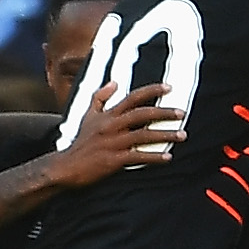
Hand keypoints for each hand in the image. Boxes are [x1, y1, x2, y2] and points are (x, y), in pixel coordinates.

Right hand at [53, 81, 180, 185]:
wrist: (66, 166)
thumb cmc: (81, 142)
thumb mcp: (87, 116)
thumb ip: (100, 98)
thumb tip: (114, 82)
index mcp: (108, 115)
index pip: (132, 98)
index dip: (151, 91)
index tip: (169, 87)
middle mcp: (111, 126)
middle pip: (141, 114)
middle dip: (163, 112)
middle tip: (182, 112)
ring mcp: (113, 143)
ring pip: (143, 135)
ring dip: (165, 135)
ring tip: (182, 135)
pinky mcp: (113, 160)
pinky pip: (137, 157)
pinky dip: (154, 157)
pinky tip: (168, 157)